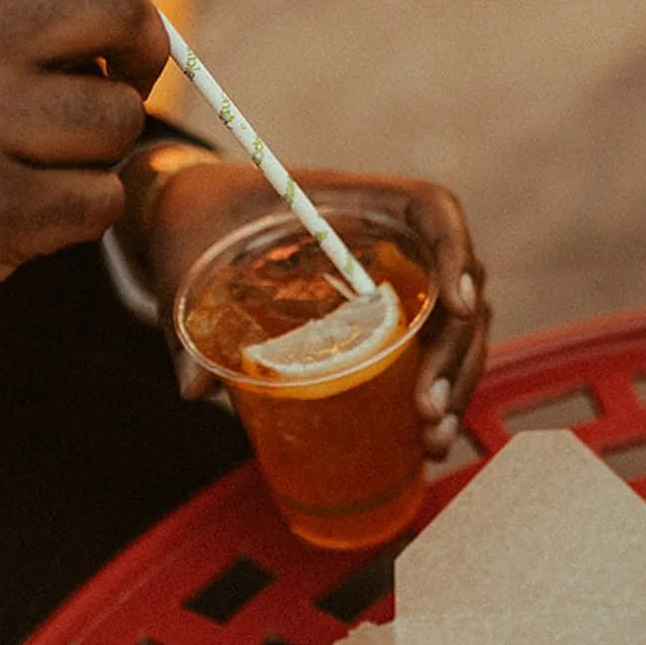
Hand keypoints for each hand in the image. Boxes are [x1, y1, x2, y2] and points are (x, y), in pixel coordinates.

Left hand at [143, 162, 488, 458]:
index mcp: (356, 202)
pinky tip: (426, 441)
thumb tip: (196, 388)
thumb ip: (190, 317)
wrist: (192, 218)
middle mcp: (390, 239)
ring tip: (433, 441)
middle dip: (455, 353)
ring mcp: (396, 280)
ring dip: (456, 384)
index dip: (456, 252)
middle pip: (458, 285)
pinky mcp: (387, 317)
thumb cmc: (198, 224)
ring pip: (456, 328)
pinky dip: (439, 392)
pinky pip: (432, 350)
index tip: (458, 306)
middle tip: (428, 411)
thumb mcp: (187, 260)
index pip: (432, 211)